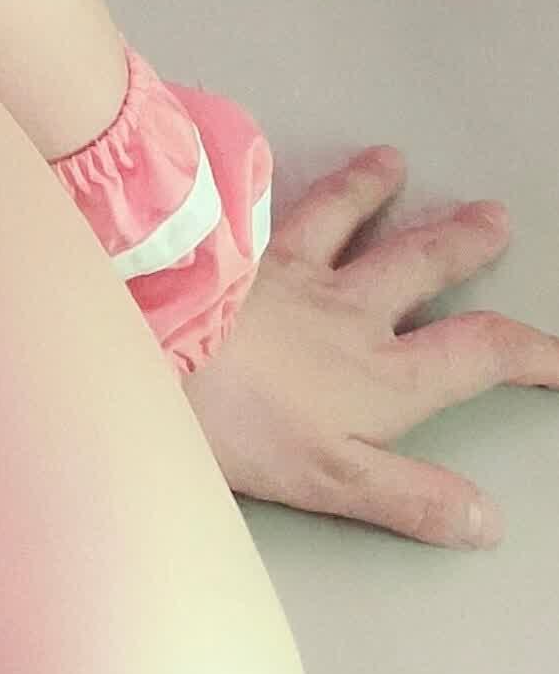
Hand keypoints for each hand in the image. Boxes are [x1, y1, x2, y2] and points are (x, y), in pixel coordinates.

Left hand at [182, 144, 558, 546]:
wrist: (152, 342)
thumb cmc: (238, 419)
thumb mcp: (335, 479)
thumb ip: (410, 496)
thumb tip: (486, 517)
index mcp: (379, 373)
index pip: (475, 354)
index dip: (528, 353)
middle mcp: (344, 310)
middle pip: (418, 266)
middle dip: (461, 244)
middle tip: (493, 217)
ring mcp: (285, 269)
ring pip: (340, 220)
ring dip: (370, 189)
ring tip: (392, 160)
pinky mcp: (229, 246)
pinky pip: (260, 203)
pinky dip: (267, 177)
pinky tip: (260, 156)